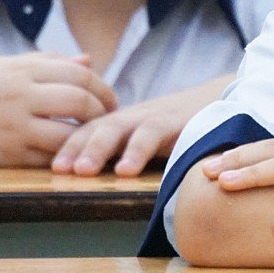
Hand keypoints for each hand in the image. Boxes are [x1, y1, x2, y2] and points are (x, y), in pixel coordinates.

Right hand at [0, 52, 116, 166]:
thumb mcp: (7, 64)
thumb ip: (49, 63)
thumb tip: (89, 62)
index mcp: (23, 70)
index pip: (79, 76)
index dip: (103, 89)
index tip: (110, 100)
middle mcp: (20, 97)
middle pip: (79, 102)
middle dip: (103, 112)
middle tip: (110, 119)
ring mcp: (12, 128)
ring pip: (67, 135)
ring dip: (88, 138)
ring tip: (95, 139)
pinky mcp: (5, 155)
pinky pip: (47, 159)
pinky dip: (65, 157)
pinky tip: (73, 155)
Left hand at [51, 75, 231, 176]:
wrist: (219, 99)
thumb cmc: (177, 125)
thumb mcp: (144, 134)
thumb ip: (121, 147)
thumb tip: (88, 176)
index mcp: (122, 120)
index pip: (88, 128)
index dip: (69, 145)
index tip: (54, 168)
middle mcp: (134, 116)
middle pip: (99, 126)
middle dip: (78, 146)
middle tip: (61, 169)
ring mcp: (154, 116)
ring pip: (121, 128)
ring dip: (100, 148)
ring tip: (85, 171)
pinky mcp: (176, 120)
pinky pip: (154, 133)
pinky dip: (138, 151)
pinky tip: (128, 170)